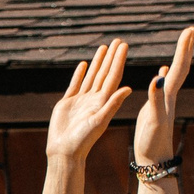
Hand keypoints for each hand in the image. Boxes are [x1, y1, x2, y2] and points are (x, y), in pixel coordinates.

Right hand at [45, 40, 131, 160]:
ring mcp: (81, 101)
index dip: (118, 61)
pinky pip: (75, 85)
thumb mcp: (100, 122)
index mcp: (103, 101)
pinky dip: (79, 74)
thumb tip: (128, 88)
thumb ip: (113, 104)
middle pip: (104, 73)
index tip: (124, 46)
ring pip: (91, 77)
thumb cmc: (83, 140)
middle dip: (111, 57)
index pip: (113, 76)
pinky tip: (83, 65)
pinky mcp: (67, 104)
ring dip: (98, 62)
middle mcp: (94, 99)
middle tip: (117, 40)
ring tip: (103, 48)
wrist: (64, 152)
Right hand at [133, 26, 193, 166]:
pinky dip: (164, 74)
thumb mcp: (153, 120)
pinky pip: (163, 85)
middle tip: (191, 29)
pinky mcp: (157, 107)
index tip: (189, 30)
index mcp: (169, 95)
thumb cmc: (152, 142)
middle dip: (186, 48)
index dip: (183, 48)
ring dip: (178, 57)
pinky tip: (163, 70)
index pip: (179, 66)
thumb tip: (158, 77)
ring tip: (181, 44)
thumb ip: (156, 99)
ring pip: (174, 73)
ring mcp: (164, 101)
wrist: (154, 160)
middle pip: (181, 66)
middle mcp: (170, 95)